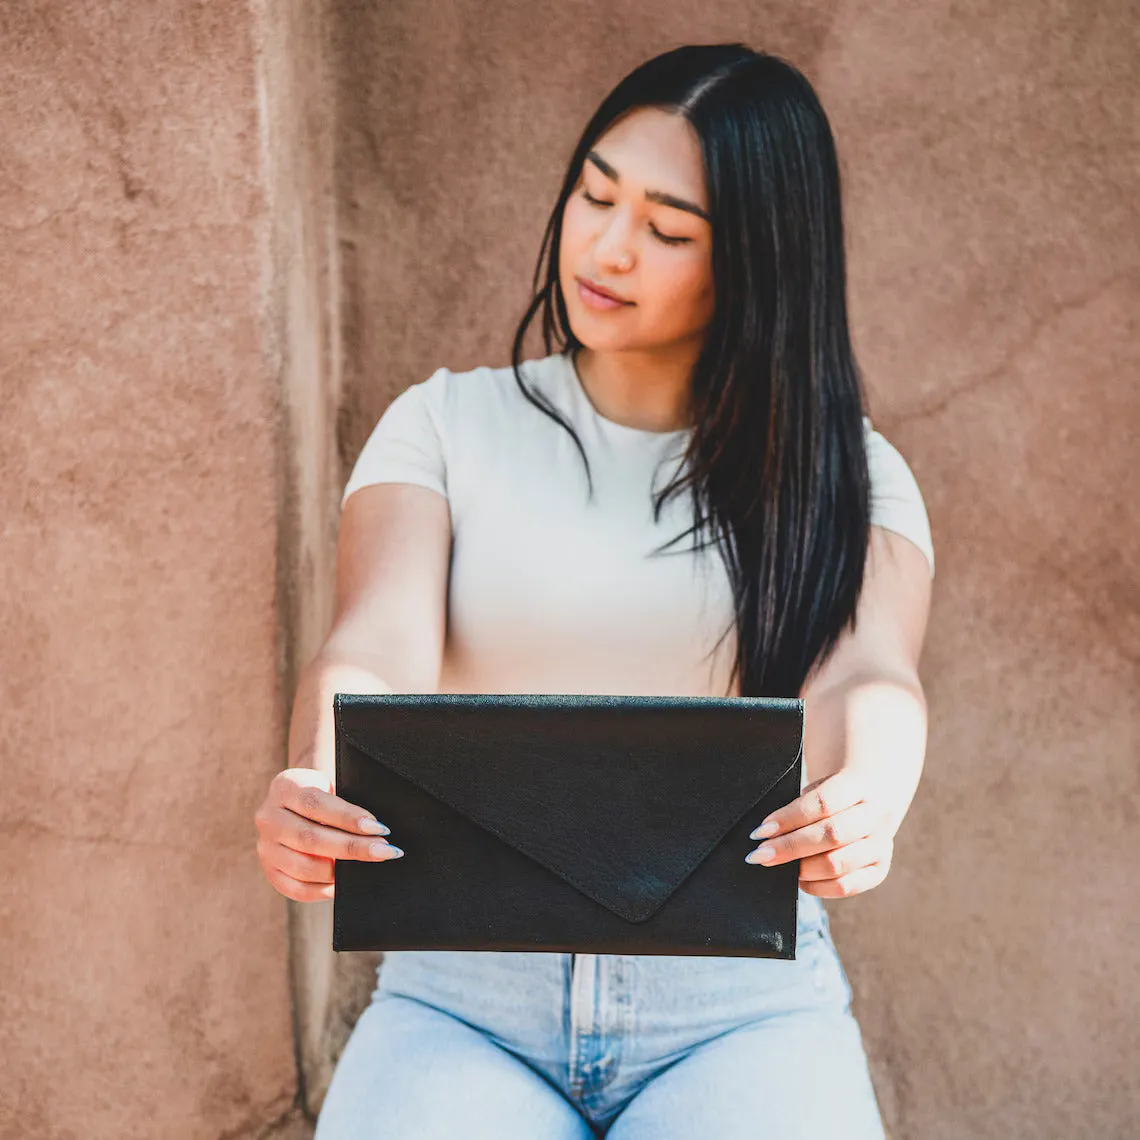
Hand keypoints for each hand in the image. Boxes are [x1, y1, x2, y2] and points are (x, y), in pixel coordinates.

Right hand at [254, 767, 403, 901]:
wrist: (298, 803)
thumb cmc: (326, 795)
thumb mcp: (331, 786)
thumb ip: (346, 803)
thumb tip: (377, 830)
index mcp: (284, 787)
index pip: (316, 803)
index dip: (348, 817)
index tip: (379, 827)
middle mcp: (268, 817)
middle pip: (310, 838)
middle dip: (353, 847)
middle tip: (384, 850)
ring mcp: (265, 847)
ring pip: (303, 867)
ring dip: (339, 872)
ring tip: (366, 867)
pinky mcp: (269, 871)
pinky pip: (296, 888)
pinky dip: (323, 890)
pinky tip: (343, 886)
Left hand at [743, 768, 897, 898]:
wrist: (874, 797)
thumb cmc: (833, 793)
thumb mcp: (820, 785)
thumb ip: (800, 806)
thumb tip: (766, 834)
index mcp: (860, 785)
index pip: (823, 803)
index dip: (788, 818)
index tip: (760, 831)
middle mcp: (877, 816)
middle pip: (832, 835)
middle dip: (789, 847)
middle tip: (760, 854)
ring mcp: (882, 845)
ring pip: (838, 864)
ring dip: (801, 868)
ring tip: (777, 865)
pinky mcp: (880, 870)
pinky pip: (846, 886)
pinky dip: (817, 886)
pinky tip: (799, 879)